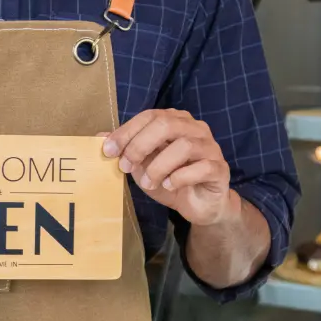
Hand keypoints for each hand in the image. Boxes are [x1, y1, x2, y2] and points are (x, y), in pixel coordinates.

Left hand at [101, 108, 232, 225]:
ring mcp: (211, 147)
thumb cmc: (169, 179)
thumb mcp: (142, 164)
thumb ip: (126, 148)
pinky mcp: (220, 169)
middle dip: (140, 145)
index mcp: (176, 120)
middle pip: (166, 124)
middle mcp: (196, 128)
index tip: (109, 150)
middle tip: (125, 166)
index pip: (149, 116)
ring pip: (185, 146)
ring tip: (147, 183)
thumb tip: (100, 136)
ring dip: (159, 166)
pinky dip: (180, 177)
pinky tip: (168, 185)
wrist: (198, 205)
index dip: (127, 131)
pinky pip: (202, 167)